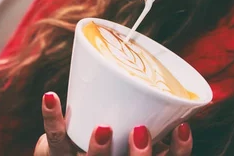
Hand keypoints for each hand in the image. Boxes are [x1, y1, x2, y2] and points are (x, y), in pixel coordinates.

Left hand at [34, 92, 192, 155]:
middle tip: (140, 131)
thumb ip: (152, 117)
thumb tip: (175, 85)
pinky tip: (51, 96)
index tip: (182, 126)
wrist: (66, 155)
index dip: (179, 149)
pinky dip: (53, 117)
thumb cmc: (109, 138)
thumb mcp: (131, 132)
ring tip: (102, 127)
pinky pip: (55, 139)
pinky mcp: (56, 155)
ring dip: (98, 150)